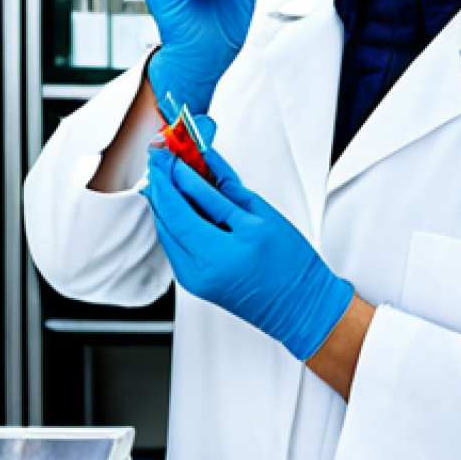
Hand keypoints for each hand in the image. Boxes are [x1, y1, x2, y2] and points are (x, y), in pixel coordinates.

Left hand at [142, 123, 353, 360]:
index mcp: (218, 253)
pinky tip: (178, 200)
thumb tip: (206, 163)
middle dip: (160, 183)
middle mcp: (198, 271)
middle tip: (160, 157)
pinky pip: (173, 244)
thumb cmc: (291, 265)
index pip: (180, 206)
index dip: (169, 175)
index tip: (166, 153)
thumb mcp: (262, 217)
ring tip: (167, 172)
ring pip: (164, 231)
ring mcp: (192, 280)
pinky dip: (172, 219)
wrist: (300, 306)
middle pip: (165, 219)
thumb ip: (226, 188)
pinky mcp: (193, 282)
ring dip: (163, 199)